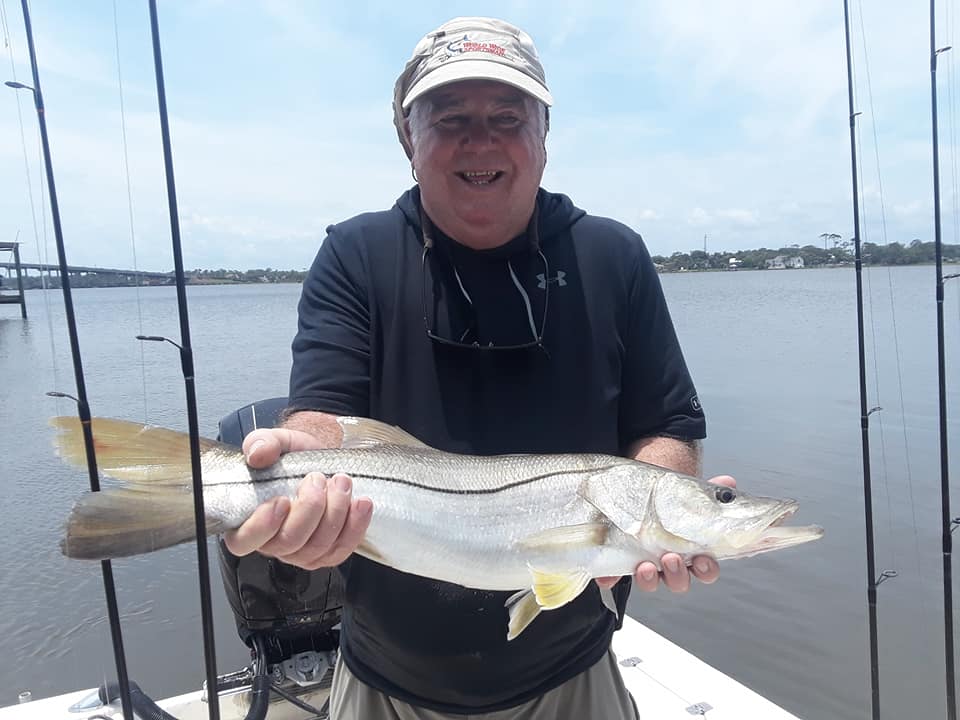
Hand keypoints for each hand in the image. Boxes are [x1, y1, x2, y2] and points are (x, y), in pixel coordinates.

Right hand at [222, 428, 372, 569]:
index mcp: (247, 520)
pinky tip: (361, 503)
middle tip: (319, 479)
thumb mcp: (278, 442)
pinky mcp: (327, 552)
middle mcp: (272, 542)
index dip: (262, 526)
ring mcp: (301, 552)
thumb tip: (257, 454)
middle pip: (288, 542)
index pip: (244, 540)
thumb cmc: (296, 458)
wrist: (325, 463)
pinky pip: (341, 549)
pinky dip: (355, 526)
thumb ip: (263, 443)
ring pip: (317, 546)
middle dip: (309, 509)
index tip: (282, 500)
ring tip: (342, 482)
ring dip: (335, 512)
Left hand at [596, 475, 736, 592]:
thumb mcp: (689, 493)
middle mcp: (670, 564)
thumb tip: (728, 483)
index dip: (706, 570)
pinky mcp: (619, 561)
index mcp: (691, 552)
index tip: (702, 560)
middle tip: (670, 557)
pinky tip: (607, 577)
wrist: (640, 493)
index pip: (705, 570)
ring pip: (651, 583)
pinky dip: (609, 578)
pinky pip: (613, 577)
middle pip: (679, 581)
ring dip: (650, 578)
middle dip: (677, 574)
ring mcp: (645, 565)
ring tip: (646, 565)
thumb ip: (710, 490)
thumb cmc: (670, 500)